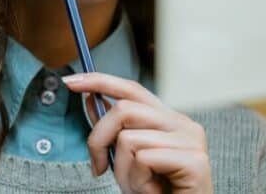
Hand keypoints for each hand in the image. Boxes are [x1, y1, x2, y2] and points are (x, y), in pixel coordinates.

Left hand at [61, 72, 212, 193]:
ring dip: (123, 171)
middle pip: (123, 110)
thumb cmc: (157, 192)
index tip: (71, 82)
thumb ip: (113, 130)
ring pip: (128, 139)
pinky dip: (138, 182)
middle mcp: (183, 124)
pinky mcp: (194, 161)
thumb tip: (91, 98)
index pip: (132, 89)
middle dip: (99, 140)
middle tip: (99, 168)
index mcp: (169, 120)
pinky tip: (153, 191)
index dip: (100, 81)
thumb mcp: (127, 158)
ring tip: (139, 187)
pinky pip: (143, 160)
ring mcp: (191, 141)